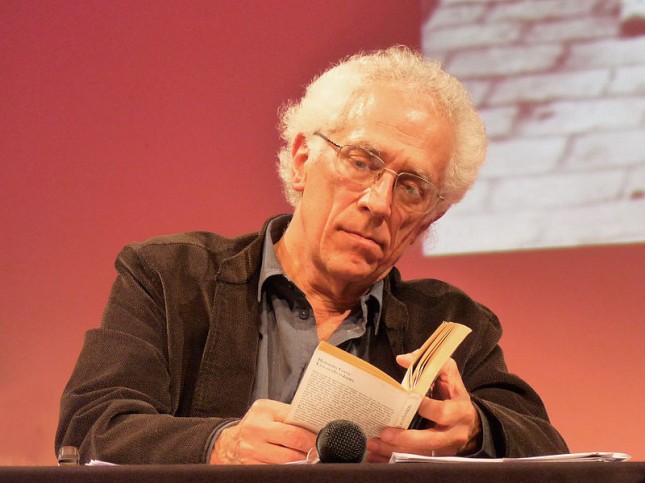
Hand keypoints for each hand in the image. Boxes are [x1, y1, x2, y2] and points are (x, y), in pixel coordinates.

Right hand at [209, 399, 316, 463]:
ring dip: (303, 460)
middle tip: (320, 449)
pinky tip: (295, 466)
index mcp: (264, 410)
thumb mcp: (267, 413)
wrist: (226, 444)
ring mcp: (252, 449)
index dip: (312, 430)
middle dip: (311, 446)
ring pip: (287, 458)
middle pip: (293, 438)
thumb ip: (287, 415)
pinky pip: (276, 469)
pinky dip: (289, 469)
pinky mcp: (250, 466)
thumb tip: (314, 424)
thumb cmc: (254, 426)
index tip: (322, 435)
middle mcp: (256, 428)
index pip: (294, 419)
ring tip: (311, 459)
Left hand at [366, 357, 480, 461]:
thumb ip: (430, 363)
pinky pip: (414, 462)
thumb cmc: (452, 393)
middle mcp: (454, 433)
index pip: (443, 412)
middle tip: (385, 433)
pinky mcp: (435, 457)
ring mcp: (445, 449)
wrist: (467, 420)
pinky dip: (394, 459)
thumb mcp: (448, 374)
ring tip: (374, 445)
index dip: (426, 408)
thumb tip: (403, 359)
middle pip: (431, 440)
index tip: (409, 401)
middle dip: (406, 438)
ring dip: (395, 452)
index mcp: (460, 411)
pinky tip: (377, 457)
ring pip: (420, 455)